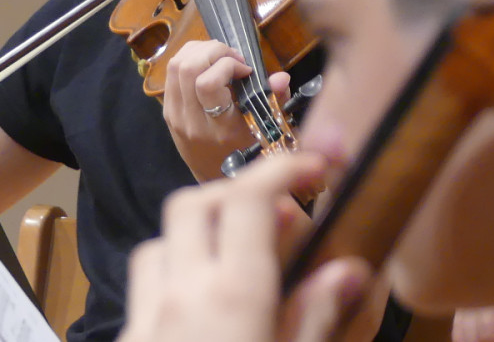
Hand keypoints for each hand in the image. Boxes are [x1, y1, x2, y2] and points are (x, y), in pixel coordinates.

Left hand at [119, 153, 374, 341]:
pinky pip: (146, 294)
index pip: (250, 200)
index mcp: (234, 297)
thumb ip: (317, 320)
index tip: (319, 168)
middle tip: (284, 217)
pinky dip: (178, 280)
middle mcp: (181, 298)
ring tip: (246, 263)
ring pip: (161, 245)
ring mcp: (145, 325)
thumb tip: (348, 268)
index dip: (284, 169)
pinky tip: (209, 316)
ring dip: (202, 236)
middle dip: (239, 193)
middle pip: (194, 204)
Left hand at [162, 39, 290, 180]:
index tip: (246, 70)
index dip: (228, 65)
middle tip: (234, 58)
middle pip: (187, 67)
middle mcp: (191, 121)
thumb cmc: (248, 154)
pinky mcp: (167, 111)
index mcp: (218, 128)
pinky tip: (208, 65)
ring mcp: (174, 115)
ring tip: (222, 57)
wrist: (215, 180)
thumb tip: (280, 77)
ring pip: (175, 65)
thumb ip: (275, 101)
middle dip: (214, 50)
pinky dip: (189, 59)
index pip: (207, 83)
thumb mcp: (268, 131)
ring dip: (200, 50)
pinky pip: (170, 73)